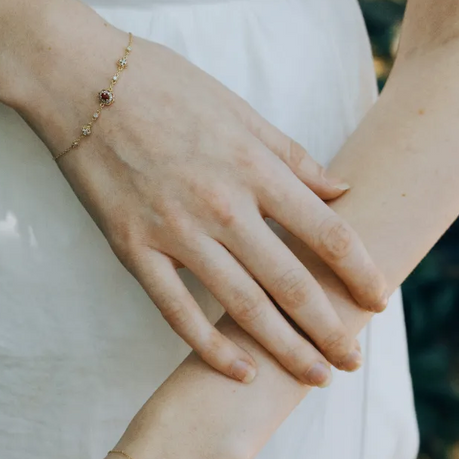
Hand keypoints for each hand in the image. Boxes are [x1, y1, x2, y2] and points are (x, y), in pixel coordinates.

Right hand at [19, 12, 386, 385]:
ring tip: (313, 377)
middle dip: (329, 329)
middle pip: (292, 283)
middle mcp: (223, 206)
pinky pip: (177, 311)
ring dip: (284, 349)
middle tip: (352, 361)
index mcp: (254, 167)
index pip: (326, 233)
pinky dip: (211, 347)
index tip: (378, 299)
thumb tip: (341, 190)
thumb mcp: (239, 110)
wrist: (80, 80)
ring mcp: (176, 232)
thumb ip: (291, 157)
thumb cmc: (164, 86)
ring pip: (243, 306)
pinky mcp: (134, 250)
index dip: (359, 272)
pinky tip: (241, 372)